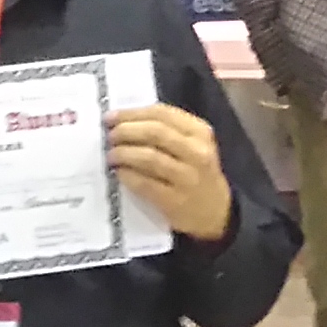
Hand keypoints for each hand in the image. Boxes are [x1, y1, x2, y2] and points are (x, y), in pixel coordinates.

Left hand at [105, 103, 233, 245]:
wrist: (216, 212)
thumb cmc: (197, 173)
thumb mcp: (193, 146)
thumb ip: (167, 131)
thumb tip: (124, 120)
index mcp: (200, 132)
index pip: (162, 113)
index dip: (132, 113)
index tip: (111, 116)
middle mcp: (197, 152)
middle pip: (155, 132)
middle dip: (126, 131)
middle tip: (109, 135)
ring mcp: (188, 178)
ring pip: (149, 157)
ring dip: (124, 153)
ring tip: (111, 154)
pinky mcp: (176, 201)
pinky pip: (145, 184)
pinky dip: (128, 176)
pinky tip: (119, 173)